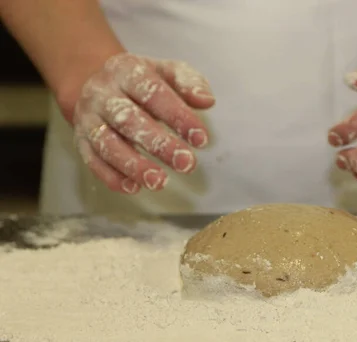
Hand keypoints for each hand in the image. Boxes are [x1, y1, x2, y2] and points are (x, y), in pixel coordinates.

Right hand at [72, 53, 213, 193]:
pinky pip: (92, 160)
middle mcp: (102, 93)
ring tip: (159, 182)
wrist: (93, 79)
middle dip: (159, 145)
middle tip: (186, 164)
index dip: (178, 116)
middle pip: (129, 120)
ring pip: (107, 143)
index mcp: (126, 71)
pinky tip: (133, 187)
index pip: (153, 93)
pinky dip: (111, 176)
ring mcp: (89, 118)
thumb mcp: (166, 71)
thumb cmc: (140, 80)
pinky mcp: (81, 140)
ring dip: (134, 165)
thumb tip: (207, 100)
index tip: (201, 138)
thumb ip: (189, 83)